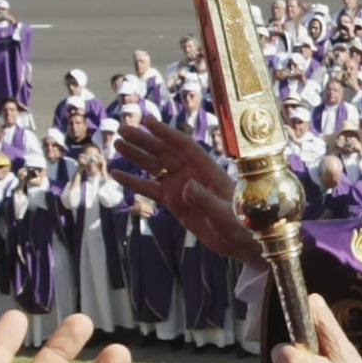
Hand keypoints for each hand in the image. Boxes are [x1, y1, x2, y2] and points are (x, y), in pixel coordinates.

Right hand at [113, 116, 262, 267]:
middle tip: (123, 129)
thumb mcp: (225, 214)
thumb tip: (186, 187)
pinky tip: (117, 174)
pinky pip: (151, 189)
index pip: (183, 146)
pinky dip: (134, 182)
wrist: (244, 241)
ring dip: (136, 156)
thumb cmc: (243, 224)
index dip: (166, 133)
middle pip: (164, 152)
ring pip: (155, 167)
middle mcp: (192, 174)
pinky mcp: (175, 203)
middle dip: (144, 140)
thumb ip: (206, 200)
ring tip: (117, 144)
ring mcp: (182, 187)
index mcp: (208, 170)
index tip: (147, 121)